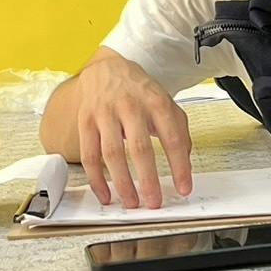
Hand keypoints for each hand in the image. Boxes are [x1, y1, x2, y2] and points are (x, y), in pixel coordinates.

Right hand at [76, 55, 192, 208]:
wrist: (106, 68)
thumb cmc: (138, 91)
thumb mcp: (166, 103)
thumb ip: (179, 131)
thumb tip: (185, 166)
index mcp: (156, 102)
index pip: (172, 138)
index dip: (180, 166)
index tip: (184, 188)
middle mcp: (130, 106)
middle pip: (140, 148)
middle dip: (148, 180)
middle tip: (154, 202)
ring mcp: (105, 113)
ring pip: (112, 153)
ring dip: (122, 183)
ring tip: (132, 202)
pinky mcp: (86, 121)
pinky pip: (89, 154)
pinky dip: (96, 179)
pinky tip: (106, 194)